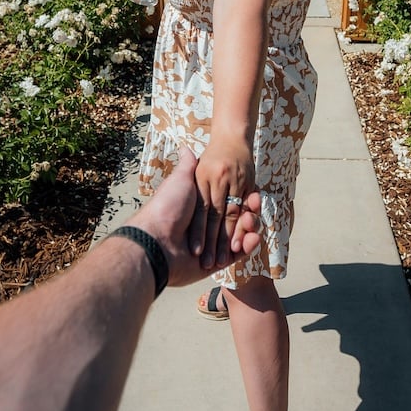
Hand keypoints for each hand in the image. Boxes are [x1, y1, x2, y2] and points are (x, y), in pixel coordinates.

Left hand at [130, 149, 259, 285]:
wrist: (155, 240)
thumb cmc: (166, 207)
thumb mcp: (179, 181)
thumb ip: (188, 167)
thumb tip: (186, 147)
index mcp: (199, 208)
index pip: (226, 202)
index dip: (241, 197)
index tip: (253, 192)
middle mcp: (205, 227)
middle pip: (235, 219)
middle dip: (248, 212)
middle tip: (255, 203)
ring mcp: (211, 246)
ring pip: (239, 236)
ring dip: (249, 227)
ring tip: (252, 220)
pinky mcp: (216, 263)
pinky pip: (237, 255)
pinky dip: (247, 246)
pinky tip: (253, 237)